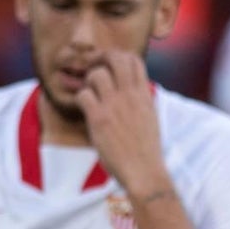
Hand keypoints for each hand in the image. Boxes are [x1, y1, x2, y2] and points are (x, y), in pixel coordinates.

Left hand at [76, 50, 167, 194]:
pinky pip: (83, 95)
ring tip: (89, 97)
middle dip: (101, 60)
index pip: (134, 60)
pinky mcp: (99, 119)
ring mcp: (115, 106)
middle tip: (93, 72)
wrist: (144, 171)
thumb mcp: (150, 118)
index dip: (118, 57)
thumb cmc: (146, 150)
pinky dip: (80, 100)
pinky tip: (84, 111)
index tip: (109, 67)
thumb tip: (132, 91)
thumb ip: (139, 101)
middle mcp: (131, 96)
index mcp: (144, 95)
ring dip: (88, 83)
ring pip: (96, 74)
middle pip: (115, 58)